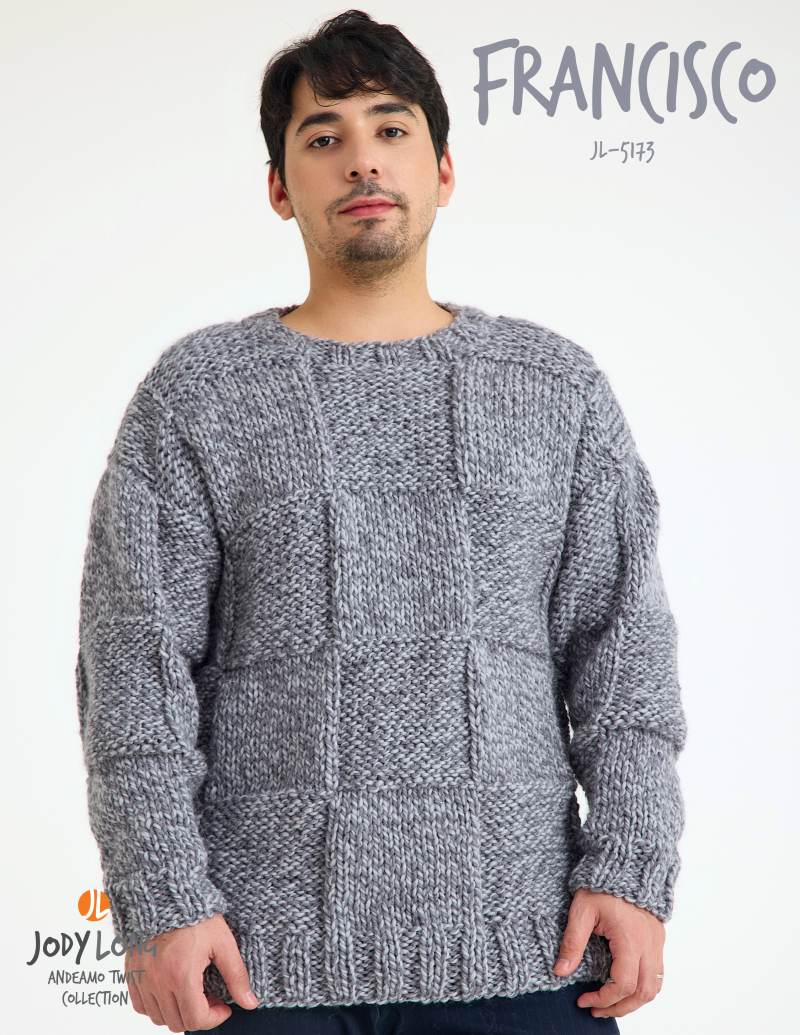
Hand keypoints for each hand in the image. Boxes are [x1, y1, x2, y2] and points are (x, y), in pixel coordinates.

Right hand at [124, 913, 258, 1030]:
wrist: (165, 894)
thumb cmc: (195, 915)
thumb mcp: (222, 942)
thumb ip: (236, 976)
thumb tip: (250, 1002)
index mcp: (182, 976)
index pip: (196, 1018)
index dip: (215, 1018)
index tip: (224, 1007)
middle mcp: (158, 982)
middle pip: (178, 1022)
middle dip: (198, 1016)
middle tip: (210, 998)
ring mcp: (142, 979)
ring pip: (158, 1017)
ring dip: (178, 1013)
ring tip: (192, 993)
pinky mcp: (132, 973)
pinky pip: (141, 1006)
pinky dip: (156, 1006)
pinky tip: (171, 989)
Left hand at [553, 888, 665, 1018]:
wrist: (626, 860)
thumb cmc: (602, 883)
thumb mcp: (582, 909)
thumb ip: (572, 941)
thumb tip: (560, 971)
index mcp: (631, 939)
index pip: (623, 984)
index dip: (603, 999)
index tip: (583, 1000)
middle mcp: (649, 944)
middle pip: (644, 993)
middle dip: (620, 1007)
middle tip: (596, 1010)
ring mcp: (656, 942)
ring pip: (654, 986)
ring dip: (634, 1000)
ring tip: (610, 1003)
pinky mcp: (658, 938)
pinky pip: (657, 973)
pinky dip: (642, 986)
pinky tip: (623, 984)